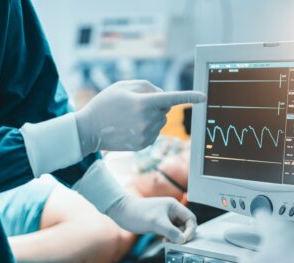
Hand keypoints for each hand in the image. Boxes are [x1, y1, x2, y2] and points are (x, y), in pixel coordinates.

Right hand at [75, 80, 205, 154]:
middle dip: (157, 104)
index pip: (171, 98)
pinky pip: (155, 131)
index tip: (204, 97)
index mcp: (143, 103)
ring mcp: (146, 134)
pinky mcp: (144, 144)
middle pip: (165, 109)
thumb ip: (147, 86)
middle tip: (136, 104)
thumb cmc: (105, 103)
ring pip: (161, 121)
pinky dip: (147, 127)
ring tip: (130, 117)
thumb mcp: (123, 86)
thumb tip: (164, 96)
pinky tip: (131, 127)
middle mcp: (147, 120)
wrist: (89, 130)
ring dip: (152, 116)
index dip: (189, 96)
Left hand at [107, 195, 196, 243]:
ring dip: (175, 237)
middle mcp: (171, 211)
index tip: (184, 240)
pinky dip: (169, 237)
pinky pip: (170, 232)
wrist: (122, 212)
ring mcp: (166, 217)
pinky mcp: (159, 223)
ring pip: (178, 229)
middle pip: (186, 225)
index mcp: (174, 206)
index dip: (190, 230)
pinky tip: (163, 241)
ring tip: (167, 241)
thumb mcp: (156, 223)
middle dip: (183, 234)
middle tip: (176, 242)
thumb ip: (171, 232)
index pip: (190, 218)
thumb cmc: (138, 213)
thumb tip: (183, 240)